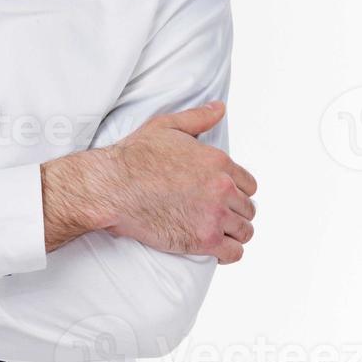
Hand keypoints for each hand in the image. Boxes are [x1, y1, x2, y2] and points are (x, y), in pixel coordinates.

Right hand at [97, 101, 256, 263]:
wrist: (113, 187)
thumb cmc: (134, 157)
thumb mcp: (166, 126)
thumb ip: (198, 118)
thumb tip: (219, 108)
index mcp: (218, 162)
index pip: (248, 184)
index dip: (236, 191)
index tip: (224, 197)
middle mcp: (222, 188)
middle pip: (247, 208)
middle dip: (235, 212)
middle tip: (216, 215)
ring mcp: (215, 215)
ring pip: (245, 231)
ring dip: (234, 233)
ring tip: (219, 233)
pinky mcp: (204, 240)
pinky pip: (234, 253)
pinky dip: (228, 253)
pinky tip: (217, 249)